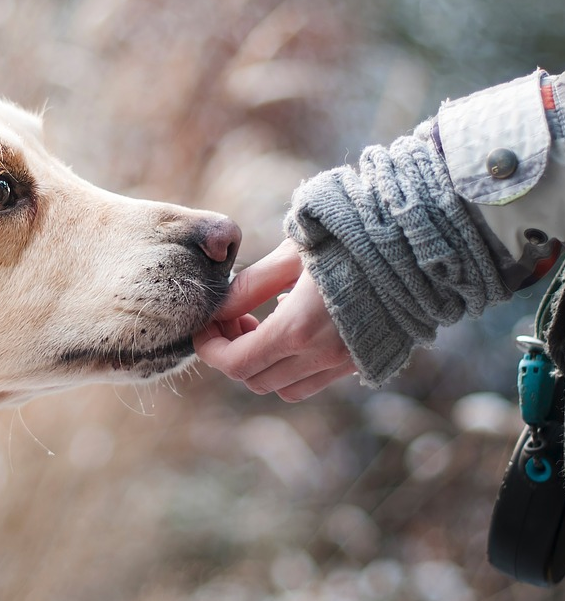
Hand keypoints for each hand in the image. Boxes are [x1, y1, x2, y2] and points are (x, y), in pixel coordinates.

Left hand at [194, 239, 356, 400]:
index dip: (210, 348)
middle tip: (233, 318)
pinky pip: (315, 380)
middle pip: (255, 380)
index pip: (235, 363)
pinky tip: (295, 326)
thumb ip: (250, 286)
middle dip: (232, 354)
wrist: (420, 243)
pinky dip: (293, 366)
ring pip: (285, 388)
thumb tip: (218, 308)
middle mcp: (322, 356)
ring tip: (261, 323)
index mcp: (299, 329)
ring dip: (263, 364)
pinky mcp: (364, 360)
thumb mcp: (291, 254)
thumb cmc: (351, 237)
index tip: (204, 326)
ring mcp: (346, 363)